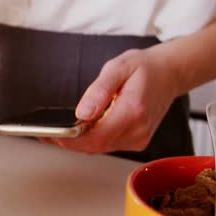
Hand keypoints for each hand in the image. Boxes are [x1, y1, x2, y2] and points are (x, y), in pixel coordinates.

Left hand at [42, 48, 181, 153]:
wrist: (169, 73)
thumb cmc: (145, 68)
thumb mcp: (118, 68)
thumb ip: (99, 90)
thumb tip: (82, 113)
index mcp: (133, 111)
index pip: (97, 137)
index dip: (72, 140)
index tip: (52, 136)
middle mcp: (138, 130)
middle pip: (96, 146)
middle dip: (69, 143)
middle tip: (46, 134)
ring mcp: (139, 138)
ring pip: (100, 148)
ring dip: (78, 142)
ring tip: (57, 132)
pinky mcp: (136, 140)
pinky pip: (107, 144)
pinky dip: (91, 139)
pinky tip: (79, 130)